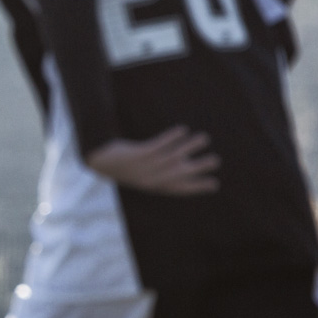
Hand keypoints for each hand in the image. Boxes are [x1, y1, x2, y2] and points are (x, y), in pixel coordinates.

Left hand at [85, 126, 219, 194]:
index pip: (180, 188)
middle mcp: (151, 178)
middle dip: (199, 167)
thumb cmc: (125, 166)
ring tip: (204, 138)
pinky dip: (171, 138)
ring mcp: (144, 167)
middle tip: (216, 160)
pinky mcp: (138, 154)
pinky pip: (158, 146)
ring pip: (172, 157)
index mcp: (154, 185)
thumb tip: (184, 162)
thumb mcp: (144, 171)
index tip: (214, 184)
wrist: (100, 162)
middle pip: (179, 173)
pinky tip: (183, 129)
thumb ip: (164, 169)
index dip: (197, 186)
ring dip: (190, 146)